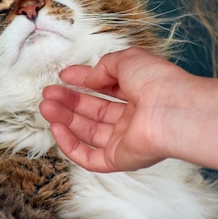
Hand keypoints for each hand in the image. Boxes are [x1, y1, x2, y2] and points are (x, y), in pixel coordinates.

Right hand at [40, 48, 192, 172]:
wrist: (172, 110)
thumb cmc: (157, 82)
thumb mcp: (128, 59)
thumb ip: (104, 66)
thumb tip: (88, 78)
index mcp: (138, 93)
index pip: (105, 88)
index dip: (83, 81)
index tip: (63, 75)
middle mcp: (132, 117)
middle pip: (93, 111)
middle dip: (69, 101)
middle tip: (48, 94)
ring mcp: (125, 139)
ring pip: (88, 132)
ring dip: (64, 119)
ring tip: (45, 106)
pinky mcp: (118, 159)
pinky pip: (89, 156)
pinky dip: (70, 145)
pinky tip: (56, 128)